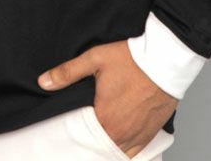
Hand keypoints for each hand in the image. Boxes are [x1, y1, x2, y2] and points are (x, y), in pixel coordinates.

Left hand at [37, 39, 177, 158]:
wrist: (166, 60)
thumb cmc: (132, 59)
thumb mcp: (95, 59)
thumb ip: (67, 72)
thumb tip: (44, 82)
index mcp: (104, 119)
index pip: (82, 137)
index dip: (75, 134)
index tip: (71, 129)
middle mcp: (121, 134)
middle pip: (99, 147)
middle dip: (90, 142)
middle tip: (84, 133)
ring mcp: (138, 137)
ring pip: (117, 153)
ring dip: (107, 146)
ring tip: (98, 136)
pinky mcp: (150, 134)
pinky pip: (134, 154)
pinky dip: (124, 151)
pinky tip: (117, 144)